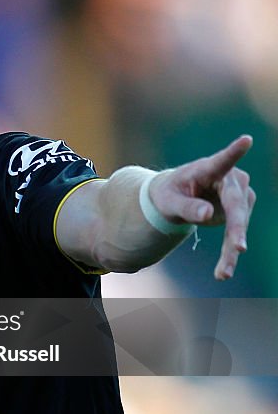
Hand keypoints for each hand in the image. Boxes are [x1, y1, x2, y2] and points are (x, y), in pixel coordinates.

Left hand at [147, 135, 254, 279]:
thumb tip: (208, 214)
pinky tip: (222, 270)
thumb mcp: (168, 202)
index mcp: (207, 169)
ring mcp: (239, 193)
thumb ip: (186, 207)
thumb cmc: (168, 193)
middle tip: (239, 249)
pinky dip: (230, 250)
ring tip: (222, 274)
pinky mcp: (240, 208)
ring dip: (232, 248)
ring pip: (239, 223)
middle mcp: (230, 178)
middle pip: (236, 206)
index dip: (233, 152)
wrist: (176, 196)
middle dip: (236, 230)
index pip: (221, 161)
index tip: (246, 140)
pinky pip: (237, 232)